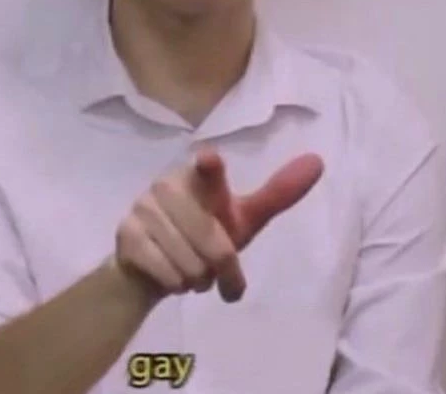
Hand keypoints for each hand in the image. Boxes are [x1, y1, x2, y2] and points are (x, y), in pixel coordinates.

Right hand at [115, 147, 322, 302]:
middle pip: (214, 245)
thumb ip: (277, 193)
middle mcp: (167, 185)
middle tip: (214, 269)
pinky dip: (175, 285)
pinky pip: (166, 275)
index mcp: (199, 178)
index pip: (209, 173)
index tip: (209, 160)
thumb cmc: (203, 234)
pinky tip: (169, 274)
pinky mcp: (126, 234)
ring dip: (198, 280)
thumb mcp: (242, 218)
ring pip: (190, 265)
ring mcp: (143, 208)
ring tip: (190, 269)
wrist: (152, 265)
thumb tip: (319, 161)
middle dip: (221, 269)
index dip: (210, 168)